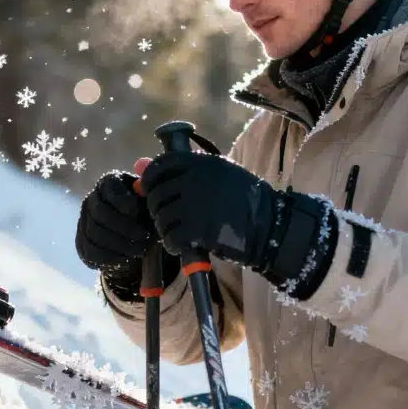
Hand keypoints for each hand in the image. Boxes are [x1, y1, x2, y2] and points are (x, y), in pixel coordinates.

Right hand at [74, 165, 157, 279]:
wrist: (136, 235)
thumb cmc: (146, 210)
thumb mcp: (150, 198)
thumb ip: (149, 186)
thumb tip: (144, 172)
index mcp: (108, 183)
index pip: (108, 188)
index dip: (122, 201)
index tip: (137, 211)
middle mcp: (92, 200)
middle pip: (100, 213)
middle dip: (124, 227)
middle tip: (145, 235)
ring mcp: (84, 222)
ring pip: (95, 234)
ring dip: (121, 244)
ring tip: (141, 248)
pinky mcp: (82, 243)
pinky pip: (91, 252)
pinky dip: (112, 257)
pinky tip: (128, 257)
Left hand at [138, 151, 276, 268]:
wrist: (269, 225)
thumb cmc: (242, 199)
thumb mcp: (217, 174)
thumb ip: (180, 170)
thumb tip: (138, 165)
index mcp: (200, 162)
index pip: (159, 166)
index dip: (149, 180)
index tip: (150, 191)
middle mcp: (195, 179)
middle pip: (156, 195)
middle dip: (157, 209)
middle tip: (168, 217)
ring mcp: (195, 204)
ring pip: (161, 218)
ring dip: (165, 228)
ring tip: (178, 231)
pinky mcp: (197, 229)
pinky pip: (170, 237)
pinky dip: (172, 244)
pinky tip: (181, 245)